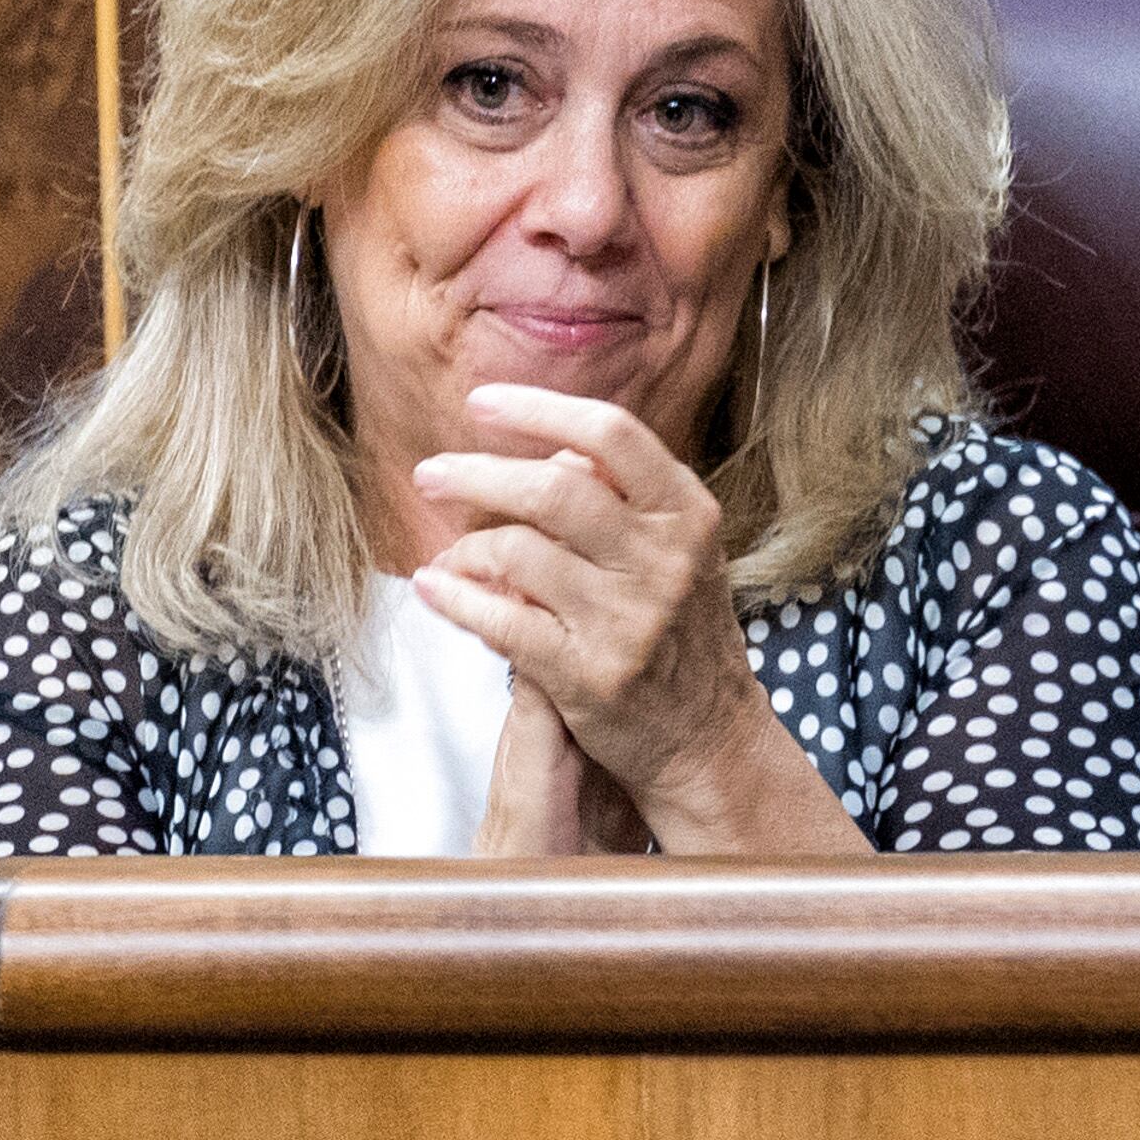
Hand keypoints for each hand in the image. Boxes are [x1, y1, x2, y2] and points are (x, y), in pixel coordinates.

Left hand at [409, 383, 861, 851]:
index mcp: (688, 515)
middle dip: (475, 473)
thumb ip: (627, 497)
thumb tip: (550, 447)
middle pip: (553, 487)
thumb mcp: (681, 551)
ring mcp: (629, 619)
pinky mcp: (589, 674)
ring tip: (448, 556)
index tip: (482, 404)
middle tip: (430, 475)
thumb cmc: (681, 632)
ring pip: (517, 552)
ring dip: (464, 549)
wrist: (709, 736)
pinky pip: (499, 620)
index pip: (612, 434)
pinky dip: (453, 599)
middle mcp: (665, 561)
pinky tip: (434, 589)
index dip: (539, 409)